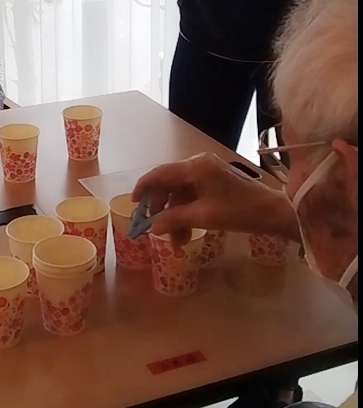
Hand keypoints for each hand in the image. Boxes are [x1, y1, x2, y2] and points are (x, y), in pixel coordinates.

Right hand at [132, 153, 296, 247]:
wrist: (274, 212)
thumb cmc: (239, 211)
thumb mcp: (204, 217)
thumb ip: (175, 219)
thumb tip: (151, 227)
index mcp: (195, 167)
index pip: (160, 173)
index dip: (144, 188)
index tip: (134, 205)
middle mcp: (199, 164)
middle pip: (169, 184)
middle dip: (162, 209)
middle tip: (156, 230)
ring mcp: (208, 172)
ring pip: (181, 193)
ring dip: (176, 216)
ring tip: (177, 242)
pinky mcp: (216, 182)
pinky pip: (194, 195)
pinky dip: (188, 213)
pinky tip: (188, 234)